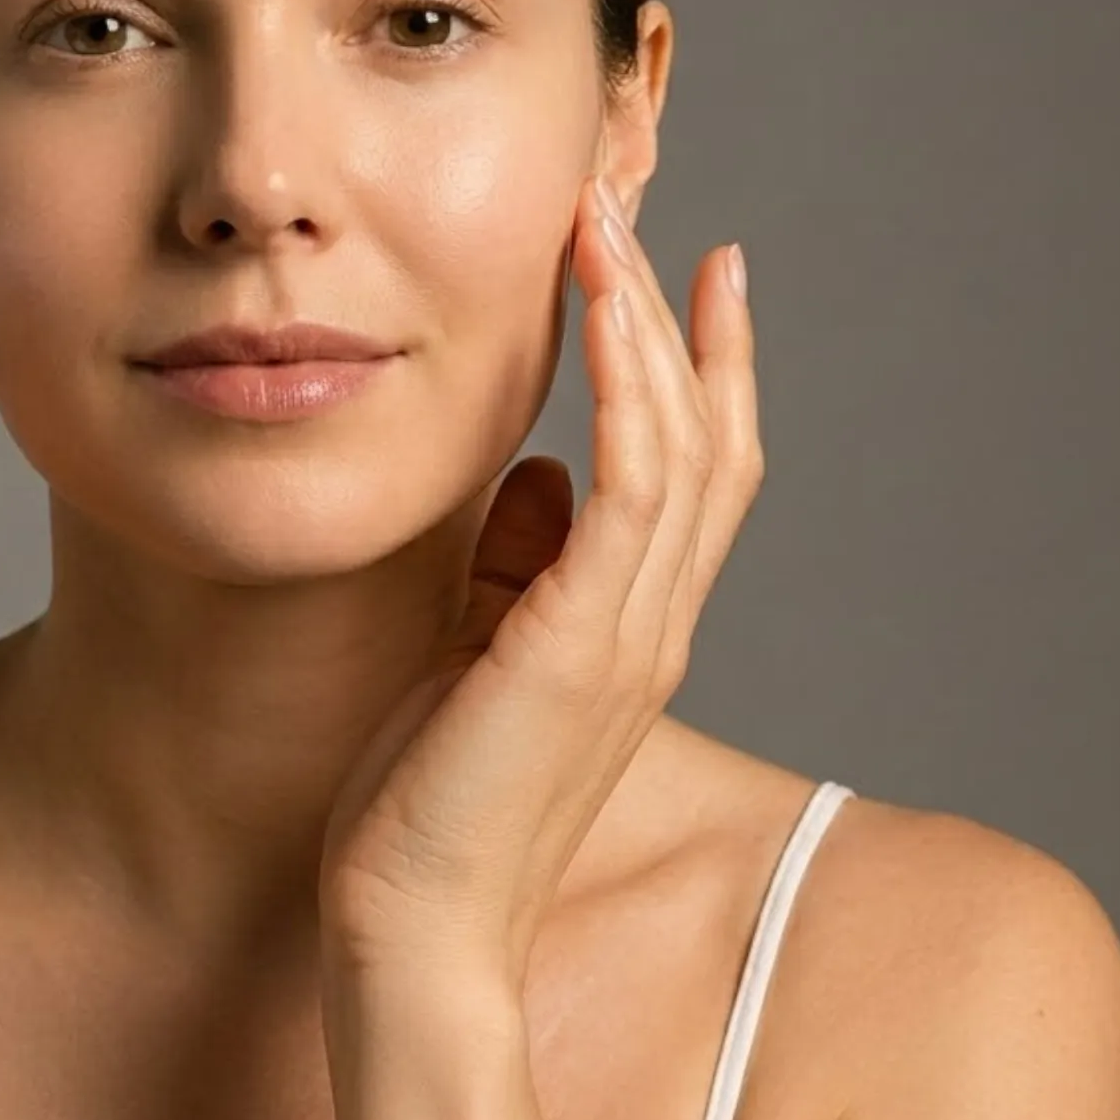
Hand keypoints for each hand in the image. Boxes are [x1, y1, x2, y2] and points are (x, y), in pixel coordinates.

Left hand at [316, 172, 759, 991]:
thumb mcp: (477, 649)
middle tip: (635, 199)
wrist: (412, 920)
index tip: (693, 264)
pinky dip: (626, 390)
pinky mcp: (582, 644)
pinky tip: (600, 309)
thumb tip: (532, 474)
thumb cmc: (426, 794)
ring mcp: (631, 635)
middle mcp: (654, 621)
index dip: (706, 362)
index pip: (697, 468)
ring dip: (648, 320)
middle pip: (707, 433)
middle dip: (676, 309)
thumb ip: (517, 563)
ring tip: (607, 218)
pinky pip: (631, 489)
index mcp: (629, 624)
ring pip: (680, 443)